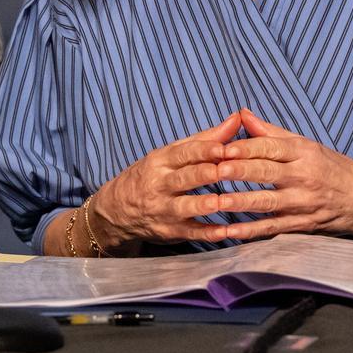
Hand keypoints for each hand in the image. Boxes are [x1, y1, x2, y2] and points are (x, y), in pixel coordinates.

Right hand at [87, 111, 241, 252]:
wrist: (116, 210)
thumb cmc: (152, 175)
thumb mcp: (170, 154)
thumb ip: (205, 139)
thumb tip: (236, 118)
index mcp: (161, 161)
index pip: (183, 153)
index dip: (203, 150)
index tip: (223, 148)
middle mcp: (160, 185)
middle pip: (183, 178)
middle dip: (204, 174)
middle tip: (224, 171)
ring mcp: (163, 210)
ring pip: (183, 207)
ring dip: (202, 204)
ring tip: (220, 202)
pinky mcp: (169, 231)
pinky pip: (189, 233)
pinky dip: (206, 233)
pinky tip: (224, 232)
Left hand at [204, 108, 352, 242]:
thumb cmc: (331, 167)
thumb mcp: (306, 145)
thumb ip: (271, 132)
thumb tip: (241, 114)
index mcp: (303, 152)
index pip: (272, 147)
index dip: (247, 147)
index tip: (224, 147)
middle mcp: (303, 177)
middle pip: (267, 172)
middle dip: (240, 171)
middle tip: (215, 170)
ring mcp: (302, 203)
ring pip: (267, 202)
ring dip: (241, 202)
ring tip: (216, 201)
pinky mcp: (300, 225)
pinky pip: (271, 228)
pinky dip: (250, 231)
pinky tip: (229, 230)